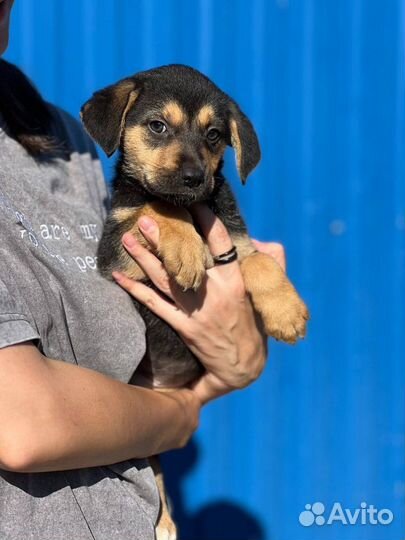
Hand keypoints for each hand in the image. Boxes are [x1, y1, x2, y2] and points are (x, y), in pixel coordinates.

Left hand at [112, 205, 283, 403]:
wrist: (243, 366)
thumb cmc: (255, 326)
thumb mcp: (268, 294)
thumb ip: (271, 264)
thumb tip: (262, 242)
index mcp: (236, 281)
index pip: (221, 244)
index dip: (207, 222)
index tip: (194, 205)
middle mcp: (214, 293)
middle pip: (184, 260)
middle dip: (163, 238)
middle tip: (144, 218)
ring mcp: (195, 310)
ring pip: (165, 279)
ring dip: (144, 258)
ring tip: (127, 239)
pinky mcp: (182, 326)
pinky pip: (154, 304)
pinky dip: (135, 290)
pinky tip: (119, 276)